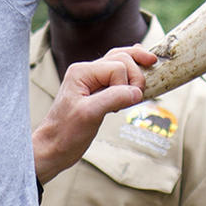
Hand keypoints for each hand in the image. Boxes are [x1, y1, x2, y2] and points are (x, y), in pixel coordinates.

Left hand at [32, 45, 155, 185]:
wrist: (53, 148)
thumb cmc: (65, 132)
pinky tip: (140, 63)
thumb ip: (113, 98)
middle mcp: (86, 71)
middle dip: (135, 74)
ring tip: (151, 62)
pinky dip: (130, 69)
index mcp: (82, 72)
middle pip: (121, 58)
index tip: (120, 107)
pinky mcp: (97, 90)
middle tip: (137, 95)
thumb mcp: (90, 115)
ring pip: (120, 60)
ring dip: (135, 66)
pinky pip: (117, 72)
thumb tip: (137, 92)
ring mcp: (91, 80)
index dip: (126, 84)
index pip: (117, 67)